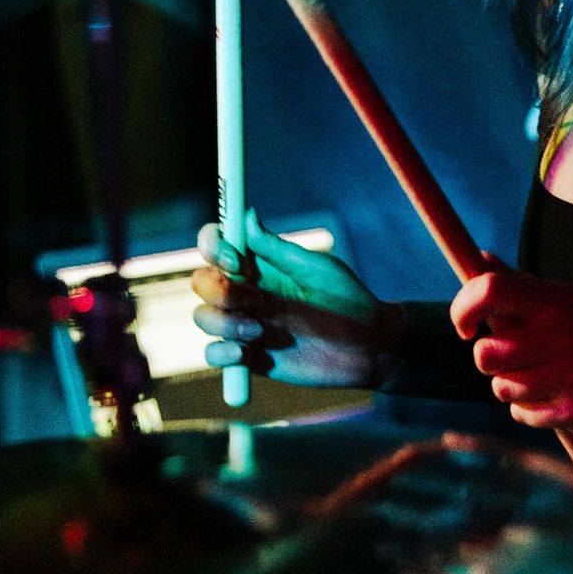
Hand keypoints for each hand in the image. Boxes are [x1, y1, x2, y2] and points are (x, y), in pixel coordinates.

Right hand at [192, 211, 403, 387]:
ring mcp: (245, 324)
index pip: (218, 245)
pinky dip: (220, 353)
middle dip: (217, 289)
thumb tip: (246, 216)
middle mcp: (248, 292)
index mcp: (261, 265)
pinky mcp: (249, 357)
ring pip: (204, 317)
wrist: (370, 350)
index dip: (214, 246)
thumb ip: (279, 249)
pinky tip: (245, 354)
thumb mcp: (317, 270)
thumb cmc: (349, 302)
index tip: (234, 259)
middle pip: (202, 281)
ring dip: (221, 323)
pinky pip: (214, 354)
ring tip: (258, 332)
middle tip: (251, 299)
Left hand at [449, 260, 572, 445]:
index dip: (463, 306)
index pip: (490, 290)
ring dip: (510, 386)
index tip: (464, 325)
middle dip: (488, 358)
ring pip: (500, 387)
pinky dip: (529, 410)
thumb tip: (478, 259)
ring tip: (539, 378)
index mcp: (561, 299)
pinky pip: (521, 414)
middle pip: (485, 352)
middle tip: (510, 357)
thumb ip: (524, 285)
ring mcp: (570, 376)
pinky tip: (555, 400)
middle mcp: (564, 334)